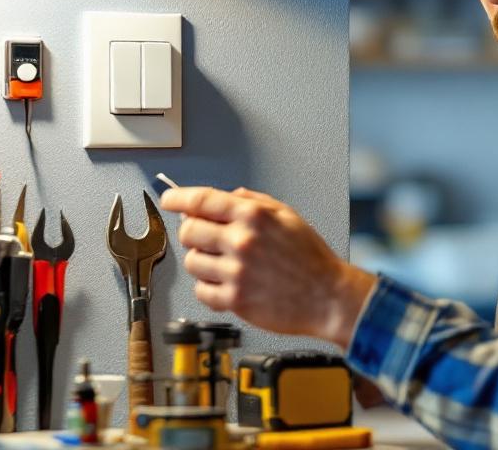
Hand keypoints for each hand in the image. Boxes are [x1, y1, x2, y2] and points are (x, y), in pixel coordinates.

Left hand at [159, 186, 376, 348]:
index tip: (169, 199)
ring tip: (222, 265)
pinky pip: (201, 291)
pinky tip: (226, 284)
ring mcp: (237, 272)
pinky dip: (209, 288)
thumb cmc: (311, 259)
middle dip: (193, 233)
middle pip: (189, 231)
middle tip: (205, 238)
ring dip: (202, 262)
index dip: (178, 198)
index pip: (202, 200)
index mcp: (254, 216)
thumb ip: (254, 202)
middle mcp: (242, 241)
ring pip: (192, 262)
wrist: (328, 297)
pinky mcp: (235, 300)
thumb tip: (227, 196)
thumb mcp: (287, 216)